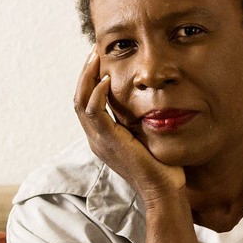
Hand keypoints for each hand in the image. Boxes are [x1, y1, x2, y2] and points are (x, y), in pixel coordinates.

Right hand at [75, 47, 185, 208]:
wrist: (163, 191)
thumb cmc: (162, 166)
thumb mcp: (147, 136)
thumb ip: (141, 119)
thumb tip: (150, 99)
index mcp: (103, 138)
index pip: (87, 103)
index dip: (90, 80)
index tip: (100, 60)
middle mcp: (96, 139)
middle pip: (79, 99)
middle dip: (85, 73)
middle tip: (94, 51)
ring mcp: (99, 141)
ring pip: (81, 103)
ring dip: (87, 77)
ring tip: (96, 57)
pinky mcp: (107, 142)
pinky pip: (94, 113)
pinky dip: (97, 94)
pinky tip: (105, 79)